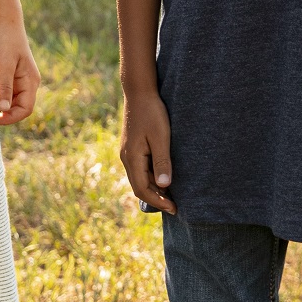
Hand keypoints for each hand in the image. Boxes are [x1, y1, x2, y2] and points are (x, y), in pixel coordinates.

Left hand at [0, 17, 38, 124]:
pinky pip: (2, 91)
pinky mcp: (8, 75)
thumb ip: (4, 86)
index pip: (25, 109)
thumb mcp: (3, 64)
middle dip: (2, 112)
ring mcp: (17, 79)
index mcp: (30, 81)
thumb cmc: (5, 40)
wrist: (2, 21)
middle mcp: (26, 83)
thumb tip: (3, 109)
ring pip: (8, 100)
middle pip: (16, 107)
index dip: (11, 117)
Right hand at [120, 86, 174, 213]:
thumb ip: (162, 162)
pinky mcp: (132, 147)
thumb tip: (164, 186)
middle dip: (156, 199)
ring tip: (171, 196)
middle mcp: (126, 158)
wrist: (139, 92)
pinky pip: (140, 169)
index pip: (142, 189)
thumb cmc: (152, 113)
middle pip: (139, 186)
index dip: (158, 201)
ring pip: (139, 178)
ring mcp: (128, 152)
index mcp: (132, 157)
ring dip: (153, 189)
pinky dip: (150, 178)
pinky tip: (163, 178)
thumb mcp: (161, 137)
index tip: (174, 208)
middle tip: (175, 206)